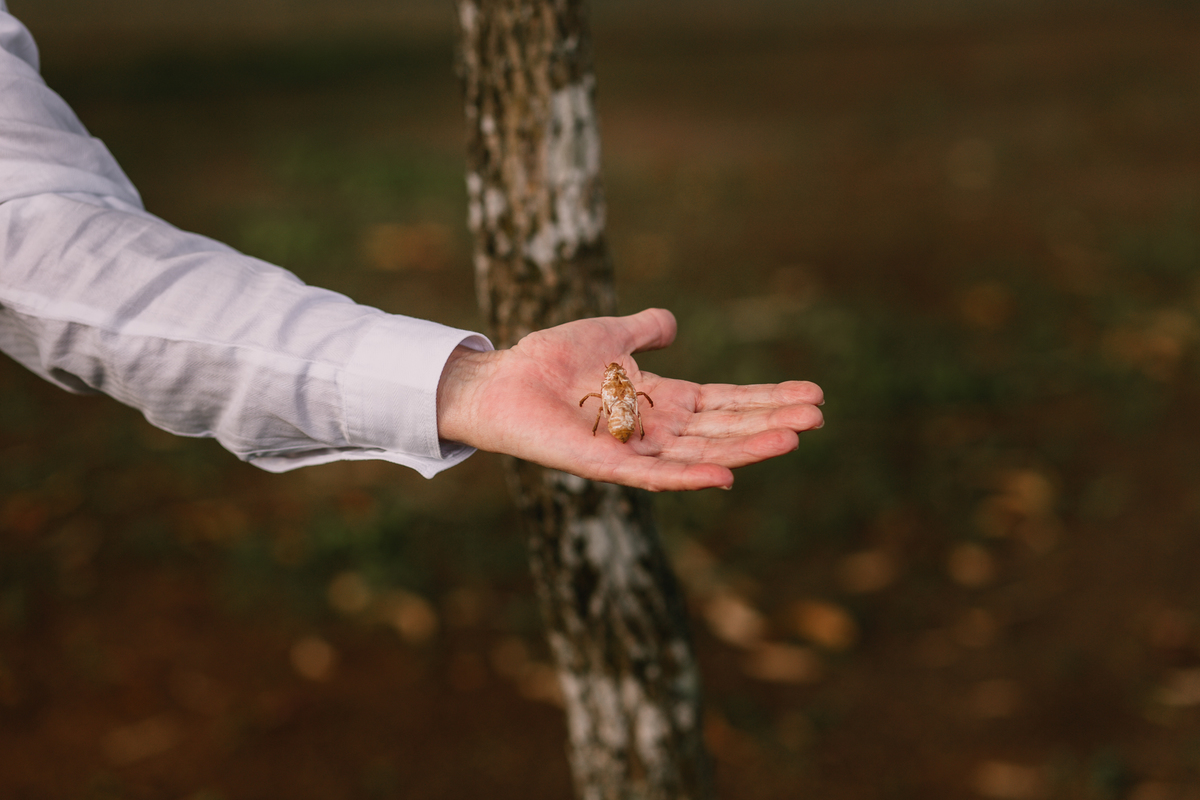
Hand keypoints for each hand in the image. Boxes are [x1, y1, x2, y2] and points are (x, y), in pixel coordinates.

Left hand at [436, 308, 823, 490]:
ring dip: (747, 449)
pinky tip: (726, 477)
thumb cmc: (551, 359)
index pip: (725, 403)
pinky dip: (689, 478)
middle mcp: (654, 431)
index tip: (811, 394)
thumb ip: (644, 330)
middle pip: (724, 428)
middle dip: (771, 421)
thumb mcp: (611, 335)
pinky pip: (653, 476)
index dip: (766, 399)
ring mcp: (633, 451)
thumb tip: (674, 323)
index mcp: (660, 402)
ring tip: (792, 438)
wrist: (503, 380)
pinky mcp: (606, 466)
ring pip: (701, 455)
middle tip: (819, 416)